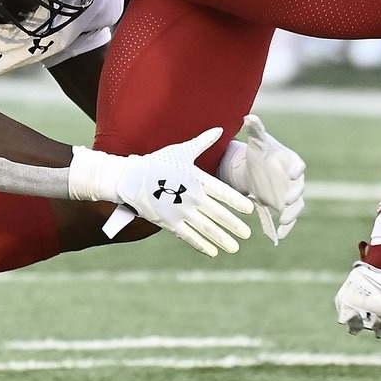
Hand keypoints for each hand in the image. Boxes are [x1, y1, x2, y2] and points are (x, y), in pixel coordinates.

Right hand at [89, 129, 254, 256]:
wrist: (131, 178)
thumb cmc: (158, 162)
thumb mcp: (182, 150)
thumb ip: (203, 142)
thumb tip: (220, 128)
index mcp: (196, 179)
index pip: (222, 192)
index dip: (237, 201)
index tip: (250, 209)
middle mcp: (190, 196)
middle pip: (217, 213)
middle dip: (234, 225)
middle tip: (248, 234)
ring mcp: (180, 211)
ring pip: (206, 228)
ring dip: (221, 239)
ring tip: (235, 248)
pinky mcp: (169, 222)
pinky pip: (189, 236)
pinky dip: (201, 245)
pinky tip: (213, 252)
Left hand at [218, 115, 306, 244]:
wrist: (255, 170)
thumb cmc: (259, 153)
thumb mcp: (256, 142)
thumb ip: (255, 130)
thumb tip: (248, 117)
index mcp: (291, 161)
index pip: (298, 165)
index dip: (296, 169)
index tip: (291, 173)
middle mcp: (294, 179)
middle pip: (299, 188)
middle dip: (294, 194)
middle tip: (286, 201)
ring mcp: (291, 194)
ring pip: (297, 205)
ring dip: (293, 213)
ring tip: (285, 219)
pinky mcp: (284, 206)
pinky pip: (289, 218)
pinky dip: (286, 227)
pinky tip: (280, 235)